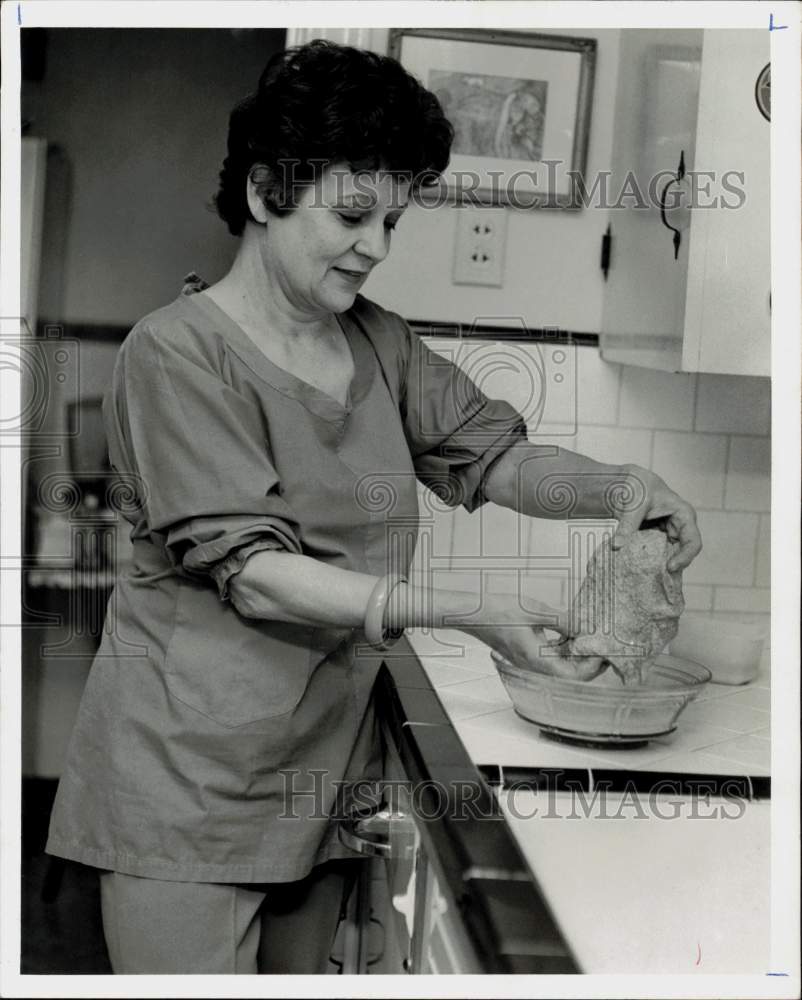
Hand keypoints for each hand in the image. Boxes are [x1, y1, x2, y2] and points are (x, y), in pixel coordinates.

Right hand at [457, 595, 605, 680]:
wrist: (472, 613)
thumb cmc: (496, 612)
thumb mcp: (535, 611)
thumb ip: (563, 621)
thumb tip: (584, 628)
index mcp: (537, 660)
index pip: (575, 676)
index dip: (593, 665)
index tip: (603, 648)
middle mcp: (534, 666)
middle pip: (571, 674)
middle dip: (588, 660)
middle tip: (600, 642)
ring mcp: (530, 661)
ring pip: (562, 666)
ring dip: (576, 653)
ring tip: (585, 633)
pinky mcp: (527, 654)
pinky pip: (551, 657)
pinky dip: (564, 647)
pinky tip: (566, 631)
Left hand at [611, 465, 702, 571]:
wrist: (627, 481)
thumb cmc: (638, 486)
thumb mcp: (634, 505)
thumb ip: (627, 525)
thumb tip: (616, 545)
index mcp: (684, 515)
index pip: (693, 541)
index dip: (684, 557)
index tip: (669, 568)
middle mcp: (680, 526)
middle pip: (682, 553)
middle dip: (671, 567)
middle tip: (657, 581)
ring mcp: (668, 533)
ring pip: (669, 556)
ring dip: (659, 567)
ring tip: (648, 580)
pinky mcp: (656, 538)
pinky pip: (656, 554)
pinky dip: (649, 562)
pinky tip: (639, 572)